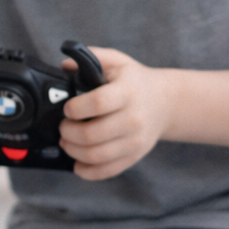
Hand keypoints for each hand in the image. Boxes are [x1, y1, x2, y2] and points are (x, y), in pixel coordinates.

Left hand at [59, 47, 174, 179]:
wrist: (166, 102)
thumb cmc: (135, 81)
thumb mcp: (117, 61)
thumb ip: (92, 56)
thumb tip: (65, 65)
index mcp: (127, 92)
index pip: (98, 103)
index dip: (75, 108)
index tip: (67, 108)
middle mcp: (133, 119)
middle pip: (92, 134)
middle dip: (67, 132)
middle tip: (62, 127)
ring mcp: (135, 141)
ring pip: (97, 155)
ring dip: (73, 151)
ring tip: (67, 142)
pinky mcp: (135, 156)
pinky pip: (108, 170)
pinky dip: (88, 172)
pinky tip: (77, 164)